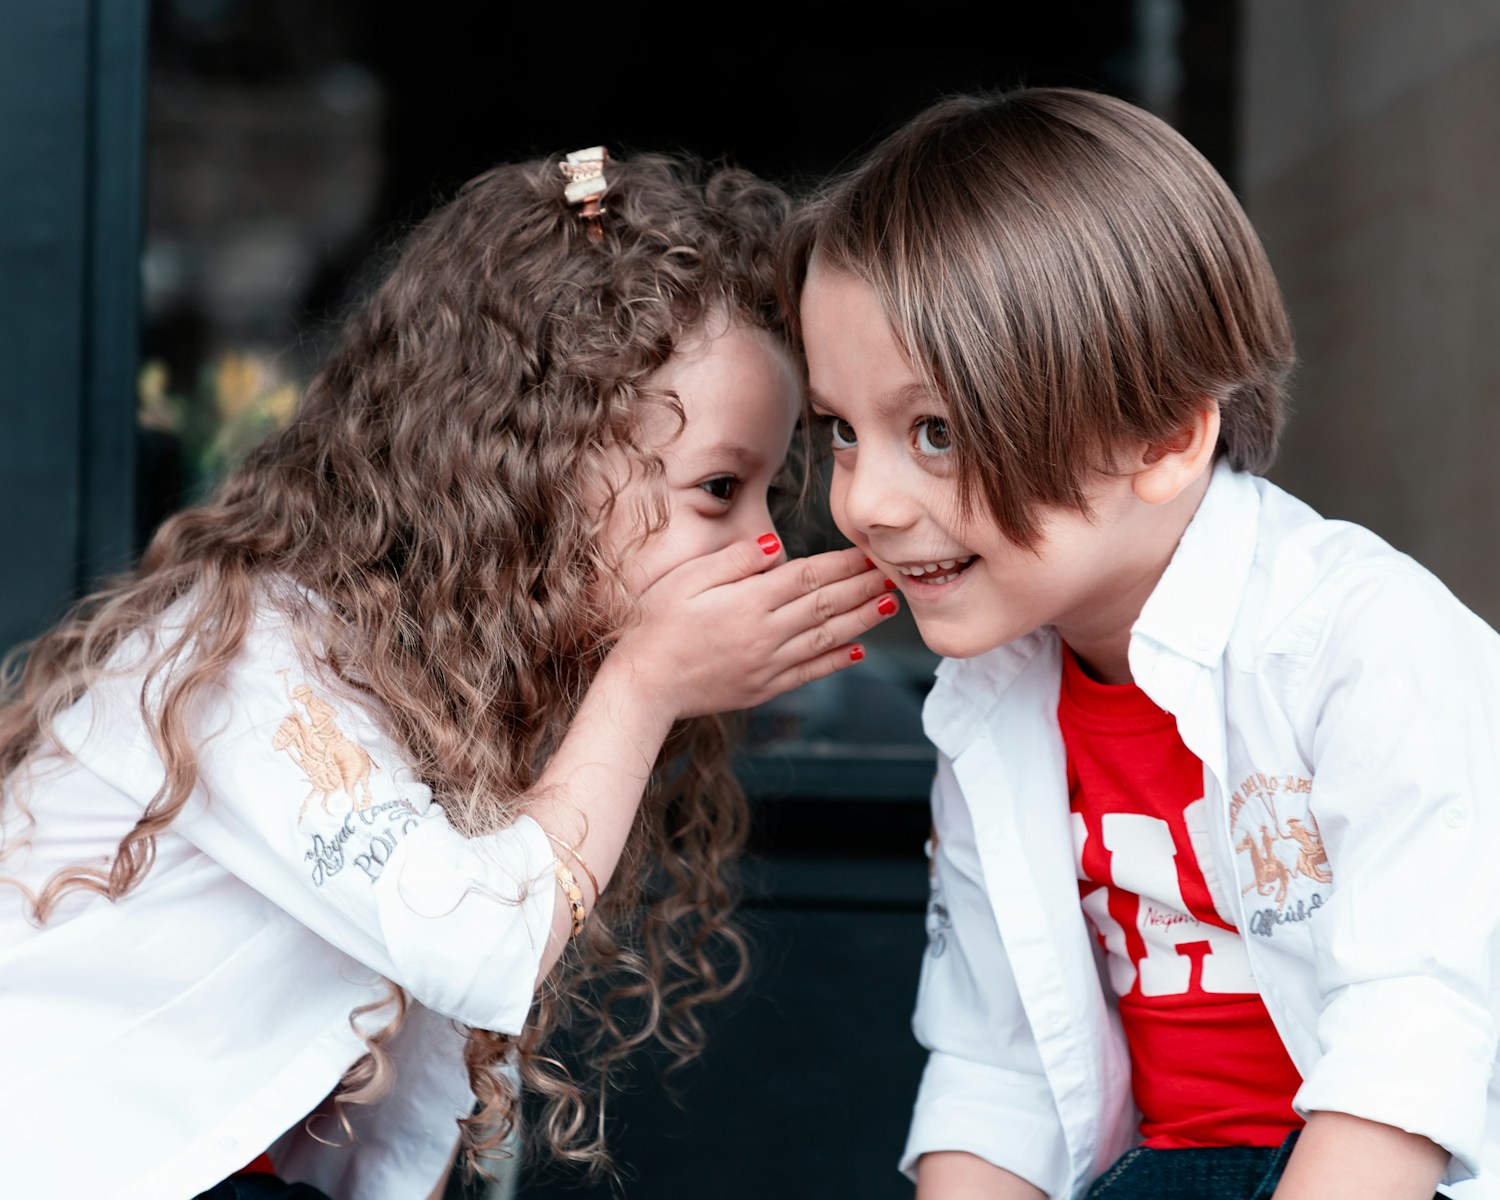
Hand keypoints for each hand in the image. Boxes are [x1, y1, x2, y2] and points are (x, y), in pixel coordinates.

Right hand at [612, 536, 898, 721]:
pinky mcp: (763, 688)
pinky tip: (858, 652)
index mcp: (749, 602)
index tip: (868, 553)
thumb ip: (735, 561)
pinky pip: (809, 673)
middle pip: (825, 605)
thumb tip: (777, 545)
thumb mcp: (687, 579)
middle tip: (894, 574)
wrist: (644, 685)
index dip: (842, 564)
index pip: (808, 576)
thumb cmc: (656, 624)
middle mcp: (766, 634)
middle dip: (863, 588)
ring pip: (825, 638)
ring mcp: (768, 664)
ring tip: (888, 606)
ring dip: (861, 621)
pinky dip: (835, 661)